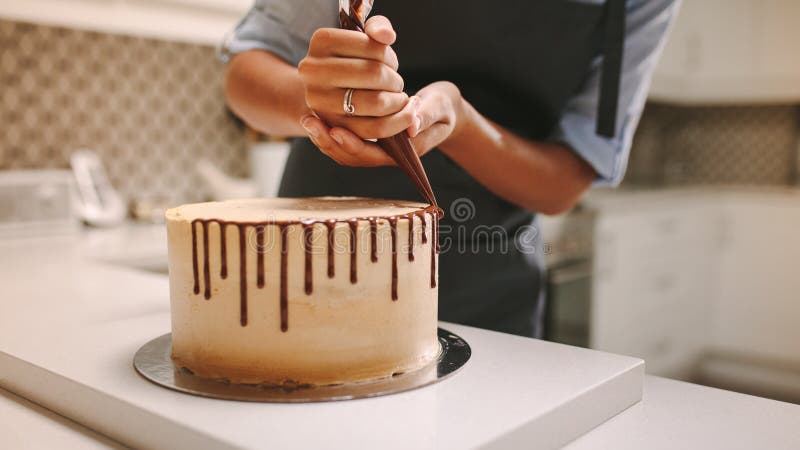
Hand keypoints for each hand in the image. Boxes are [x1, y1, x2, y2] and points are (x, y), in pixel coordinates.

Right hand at [297, 16, 415, 142]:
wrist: (327, 90)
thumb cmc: (353, 61)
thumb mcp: (362, 38)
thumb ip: (377, 28)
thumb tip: (387, 36)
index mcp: (321, 41)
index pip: (373, 47)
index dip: (390, 57)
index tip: (390, 63)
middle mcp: (313, 70)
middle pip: (374, 74)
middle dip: (395, 80)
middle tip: (397, 83)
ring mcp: (319, 100)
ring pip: (376, 103)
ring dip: (397, 101)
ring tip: (399, 98)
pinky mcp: (332, 126)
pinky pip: (373, 129)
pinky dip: (395, 123)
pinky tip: (400, 114)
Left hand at [300, 81, 464, 166]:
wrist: (441, 107)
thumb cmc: (443, 105)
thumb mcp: (440, 105)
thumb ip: (426, 114)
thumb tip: (410, 124)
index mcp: (404, 152)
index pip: (373, 155)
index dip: (353, 145)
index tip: (335, 131)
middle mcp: (386, 154)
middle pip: (352, 157)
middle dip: (329, 142)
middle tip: (310, 122)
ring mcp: (375, 147)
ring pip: (344, 151)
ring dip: (324, 138)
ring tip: (307, 119)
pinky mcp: (367, 137)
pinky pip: (344, 140)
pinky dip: (328, 130)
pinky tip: (315, 115)